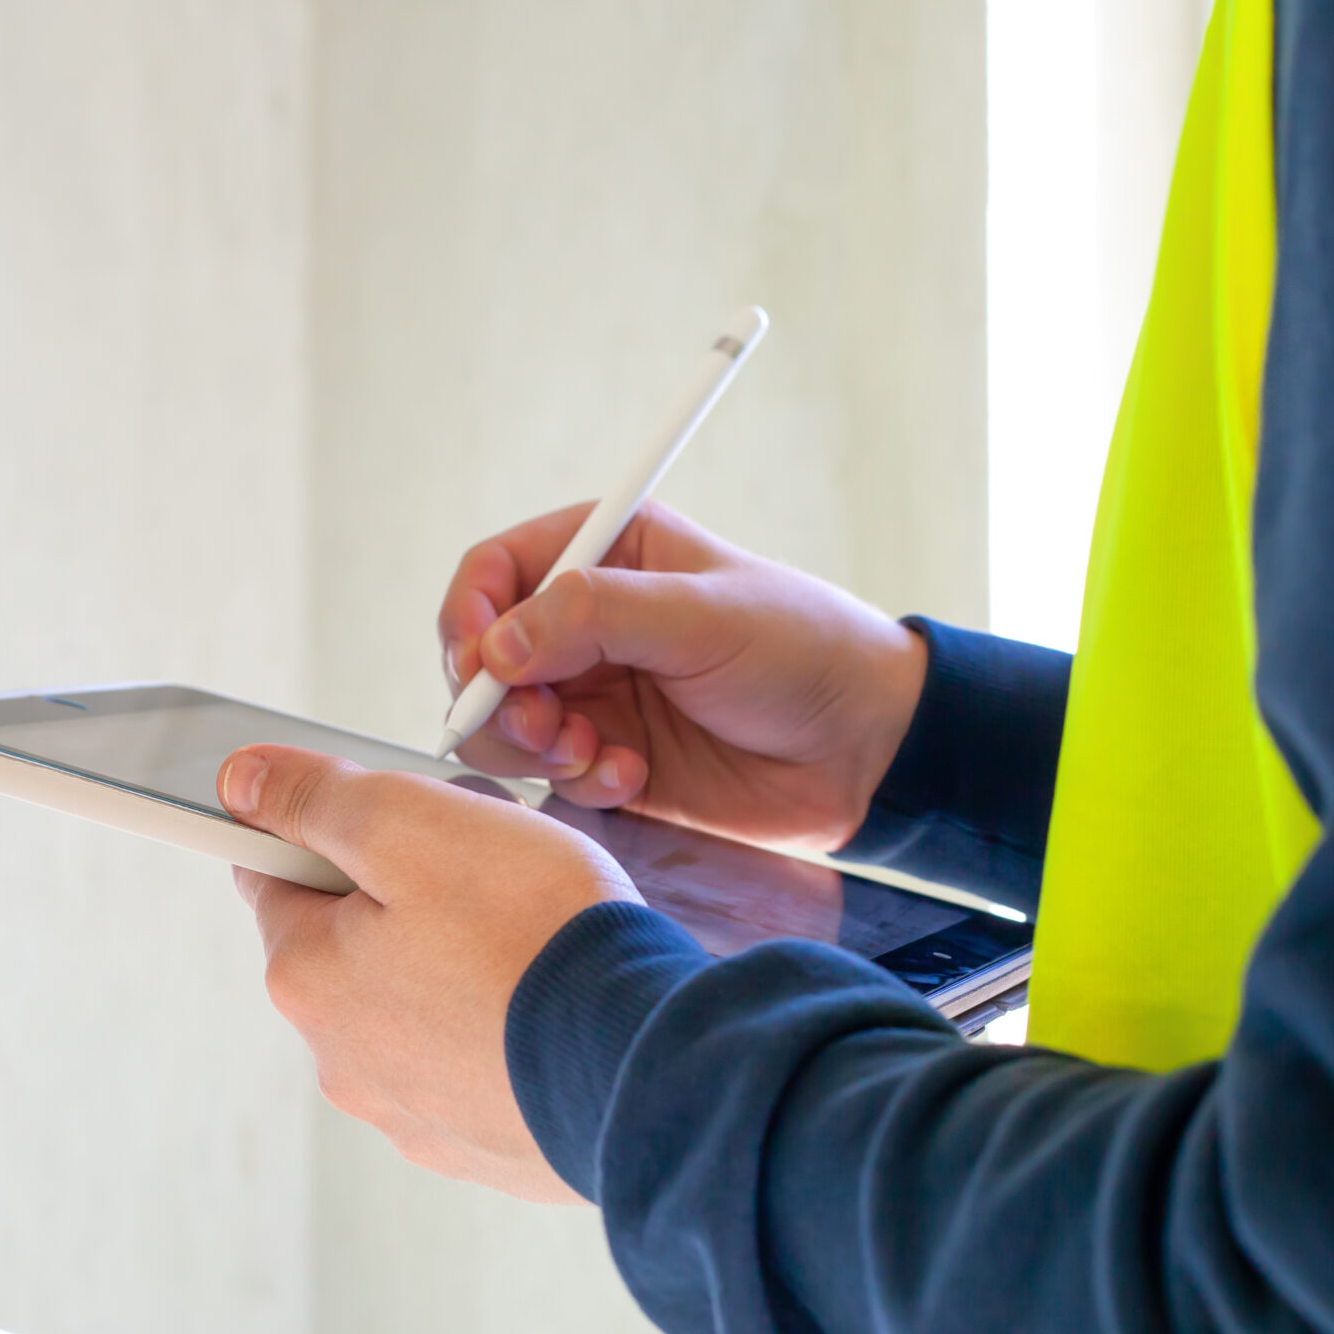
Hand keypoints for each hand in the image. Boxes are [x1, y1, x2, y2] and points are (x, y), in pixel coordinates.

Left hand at [218, 743, 637, 1202]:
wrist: (650, 1067)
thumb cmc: (533, 934)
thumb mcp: (410, 825)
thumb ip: (317, 798)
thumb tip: (241, 784)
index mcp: (307, 978)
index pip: (274, 876)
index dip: (334, 827)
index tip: (405, 817)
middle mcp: (343, 1062)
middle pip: (351, 944)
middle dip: (408, 896)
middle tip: (493, 868)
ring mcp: (415, 1116)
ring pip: (417, 1007)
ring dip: (459, 966)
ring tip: (538, 937)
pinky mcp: (485, 1148)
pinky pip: (478, 1065)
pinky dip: (505, 1031)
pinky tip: (557, 1006)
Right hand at [438, 502, 926, 852]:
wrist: (864, 749)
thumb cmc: (802, 650)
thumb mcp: (703, 614)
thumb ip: (596, 616)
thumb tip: (496, 644)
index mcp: (608, 552)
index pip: (495, 571)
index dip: (469, 615)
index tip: (477, 661)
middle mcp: (586, 623)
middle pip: (482, 656)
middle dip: (496, 697)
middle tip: (541, 724)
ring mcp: (594, 693)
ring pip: (503, 723)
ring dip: (532, 745)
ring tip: (589, 752)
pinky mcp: (607, 757)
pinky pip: (549, 776)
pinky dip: (577, 781)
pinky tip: (630, 775)